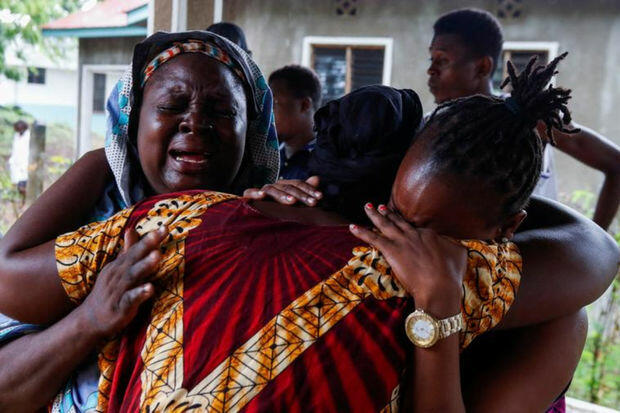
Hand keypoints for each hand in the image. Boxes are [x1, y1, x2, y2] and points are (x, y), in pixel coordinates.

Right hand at [76, 226, 166, 339]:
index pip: (136, 248)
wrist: (89, 320)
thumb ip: (128, 250)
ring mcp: (117, 290)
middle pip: (134, 257)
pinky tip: (150, 288)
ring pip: (132, 275)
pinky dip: (139, 293)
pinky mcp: (119, 307)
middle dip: (148, 244)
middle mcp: (117, 274)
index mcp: (119, 265)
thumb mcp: (117, 269)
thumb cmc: (109, 291)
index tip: (165, 226)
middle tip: (163, 231)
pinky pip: (130, 299)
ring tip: (158, 255)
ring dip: (145, 265)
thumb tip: (132, 229)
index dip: (150, 238)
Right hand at [243, 176, 322, 205]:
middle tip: (312, 203)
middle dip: (301, 195)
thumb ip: (304, 191)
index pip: (298, 184)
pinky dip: (255, 193)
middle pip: (288, 187)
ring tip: (292, 201)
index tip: (320, 197)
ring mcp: (261, 191)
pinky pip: (249, 193)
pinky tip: (262, 195)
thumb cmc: (277, 209)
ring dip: (282, 195)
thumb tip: (317, 178)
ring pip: (272, 190)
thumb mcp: (293, 202)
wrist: (254, 215)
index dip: (309, 189)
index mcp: (284, 187)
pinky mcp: (248, 196)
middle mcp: (274, 187)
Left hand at [349, 204, 466, 316]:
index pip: (415, 226)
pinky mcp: (392, 250)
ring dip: (373, 215)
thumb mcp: (459, 255)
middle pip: (398, 221)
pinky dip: (361, 232)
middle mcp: (414, 234)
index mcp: (430, 234)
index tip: (400, 219)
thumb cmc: (451, 275)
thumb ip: (454, 247)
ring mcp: (402, 241)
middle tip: (379, 206)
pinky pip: (373, 238)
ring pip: (384, 224)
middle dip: (387, 212)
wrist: (439, 286)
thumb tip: (457, 244)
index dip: (405, 223)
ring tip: (367, 207)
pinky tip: (352, 226)